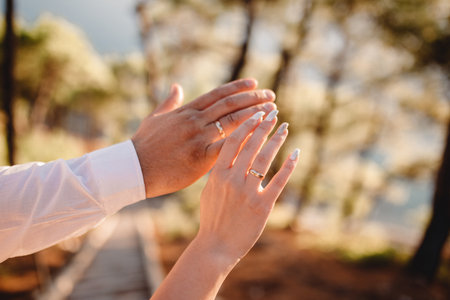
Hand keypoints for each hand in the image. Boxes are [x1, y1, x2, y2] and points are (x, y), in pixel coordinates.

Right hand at [131, 79, 276, 197]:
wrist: (134, 169)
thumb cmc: (143, 146)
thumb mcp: (154, 118)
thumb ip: (169, 102)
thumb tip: (176, 86)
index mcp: (185, 111)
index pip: (217, 94)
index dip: (238, 87)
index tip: (254, 82)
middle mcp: (194, 120)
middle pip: (230, 105)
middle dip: (253, 98)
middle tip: (271, 95)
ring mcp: (198, 137)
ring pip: (233, 121)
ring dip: (255, 114)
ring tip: (272, 111)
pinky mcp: (201, 157)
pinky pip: (229, 145)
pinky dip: (246, 138)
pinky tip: (260, 135)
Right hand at [196, 109, 298, 262]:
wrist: (215, 247)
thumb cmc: (211, 219)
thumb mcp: (208, 192)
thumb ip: (217, 173)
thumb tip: (226, 156)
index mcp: (218, 175)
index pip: (233, 142)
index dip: (246, 125)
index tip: (256, 113)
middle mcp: (232, 180)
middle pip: (250, 145)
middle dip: (263, 126)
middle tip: (273, 113)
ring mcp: (248, 193)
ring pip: (264, 159)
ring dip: (276, 140)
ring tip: (284, 126)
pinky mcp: (263, 206)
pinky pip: (279, 181)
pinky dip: (289, 165)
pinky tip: (295, 152)